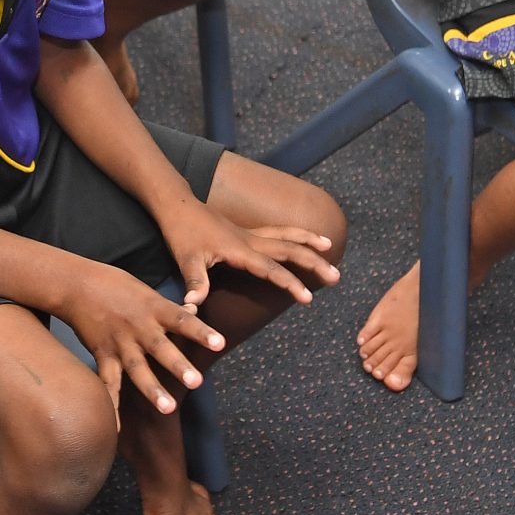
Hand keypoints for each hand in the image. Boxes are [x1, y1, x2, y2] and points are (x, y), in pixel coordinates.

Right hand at [56, 263, 218, 416]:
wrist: (76, 285)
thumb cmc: (116, 284)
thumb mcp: (146, 291)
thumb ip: (168, 308)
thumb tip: (194, 310)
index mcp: (153, 308)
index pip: (182, 320)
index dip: (201, 331)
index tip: (220, 343)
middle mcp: (138, 327)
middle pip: (160, 348)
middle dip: (178, 366)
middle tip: (197, 382)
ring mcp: (120, 342)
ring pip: (137, 369)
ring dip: (152, 389)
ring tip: (168, 409)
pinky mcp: (103, 354)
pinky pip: (108, 383)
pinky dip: (112, 406)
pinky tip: (117, 429)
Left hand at [153, 199, 340, 313]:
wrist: (178, 206)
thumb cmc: (182, 235)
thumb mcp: (186, 261)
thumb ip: (194, 284)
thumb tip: (193, 307)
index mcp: (240, 250)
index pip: (271, 269)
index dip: (290, 283)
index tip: (308, 297)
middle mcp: (251, 240)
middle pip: (290, 249)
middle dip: (313, 263)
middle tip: (336, 277)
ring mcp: (251, 233)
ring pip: (288, 235)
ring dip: (310, 241)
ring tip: (330, 246)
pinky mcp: (248, 231)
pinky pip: (279, 231)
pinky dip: (296, 234)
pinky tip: (305, 238)